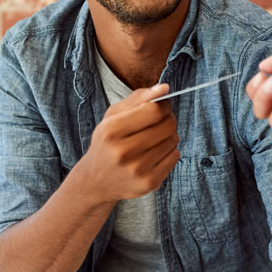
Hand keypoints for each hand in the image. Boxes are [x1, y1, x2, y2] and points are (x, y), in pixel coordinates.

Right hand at [77, 83, 179, 201]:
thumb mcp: (113, 116)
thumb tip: (165, 88)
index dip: (163, 104)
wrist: (96, 180)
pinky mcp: (149, 183)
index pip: (154, 110)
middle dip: (168, 118)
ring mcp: (137, 170)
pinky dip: (170, 150)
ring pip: (173, 140)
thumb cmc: (108, 142)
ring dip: (169, 134)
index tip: (162, 105)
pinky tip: (155, 153)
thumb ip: (138, 98)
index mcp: (111, 131)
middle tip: (159, 121)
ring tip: (155, 138)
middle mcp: (123, 152)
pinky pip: (175, 156)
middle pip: (167, 125)